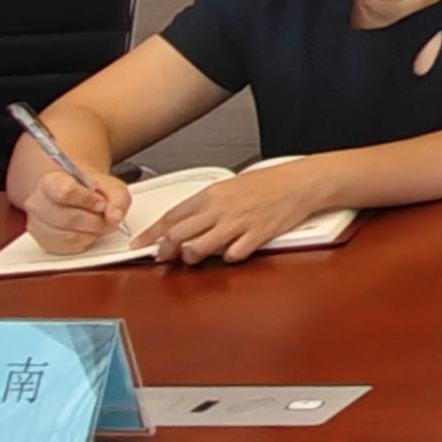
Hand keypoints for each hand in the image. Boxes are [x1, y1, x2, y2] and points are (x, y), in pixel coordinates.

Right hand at [21, 169, 131, 255]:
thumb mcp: (112, 187)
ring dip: (91, 232)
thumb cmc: (93, 191)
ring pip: (67, 235)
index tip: (102, 204)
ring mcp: (38, 224)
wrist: (82, 198)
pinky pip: (67, 247)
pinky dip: (84, 241)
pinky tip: (88, 232)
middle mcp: (38, 202)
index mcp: (52, 181)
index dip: (88, 200)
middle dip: (95, 221)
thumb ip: (118, 199)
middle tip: (106, 217)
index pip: (65, 192)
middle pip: (68, 217)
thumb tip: (114, 218)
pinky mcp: (44, 242)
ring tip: (98, 224)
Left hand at [138, 164, 335, 264]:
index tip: (140, 243)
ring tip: (194, 257)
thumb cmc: (270, 183)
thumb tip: (187, 220)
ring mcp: (238, 223)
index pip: (171, 216)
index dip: (151, 233)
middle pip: (178, 235)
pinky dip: (227, 258)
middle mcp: (221, 209)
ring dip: (192, 256)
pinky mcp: (256, 235)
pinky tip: (230, 253)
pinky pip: (232, 254)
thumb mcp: (232, 185)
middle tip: (163, 256)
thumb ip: (208, 204)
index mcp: (212, 194)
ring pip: (199, 248)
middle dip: (166, 249)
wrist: (301, 183)